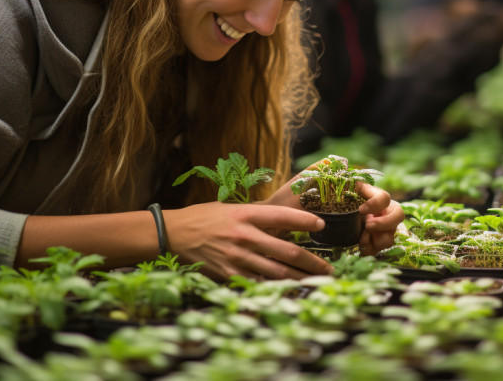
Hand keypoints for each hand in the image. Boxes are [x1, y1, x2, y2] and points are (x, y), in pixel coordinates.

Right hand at [162, 202, 331, 280]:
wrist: (172, 234)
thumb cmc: (204, 218)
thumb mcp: (232, 209)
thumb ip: (257, 216)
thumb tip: (285, 220)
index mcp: (246, 214)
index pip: (282, 215)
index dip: (304, 220)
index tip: (320, 225)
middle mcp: (244, 236)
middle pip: (287, 251)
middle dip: (312, 262)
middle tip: (329, 269)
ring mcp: (237, 257)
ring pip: (277, 273)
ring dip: (300, 280)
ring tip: (316, 283)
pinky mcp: (229, 275)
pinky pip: (258, 285)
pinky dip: (276, 290)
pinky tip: (290, 292)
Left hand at [264, 172, 403, 255]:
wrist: (277, 221)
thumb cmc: (290, 198)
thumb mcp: (303, 181)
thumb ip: (318, 169)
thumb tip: (335, 161)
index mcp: (357, 190)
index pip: (381, 194)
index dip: (378, 203)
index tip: (362, 212)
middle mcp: (366, 204)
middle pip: (395, 211)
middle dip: (388, 222)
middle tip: (368, 229)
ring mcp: (365, 222)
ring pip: (391, 230)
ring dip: (384, 238)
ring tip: (364, 244)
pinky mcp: (360, 238)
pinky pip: (378, 243)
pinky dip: (375, 248)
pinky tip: (361, 250)